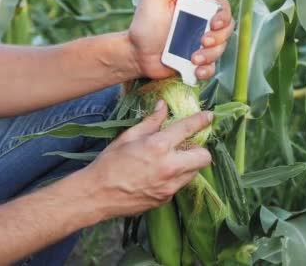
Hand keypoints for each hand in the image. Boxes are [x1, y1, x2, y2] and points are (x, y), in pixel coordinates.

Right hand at [81, 100, 212, 218]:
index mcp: (158, 146)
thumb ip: (150, 121)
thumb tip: (163, 106)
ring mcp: (169, 186)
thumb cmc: (109, 163)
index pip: (188, 129)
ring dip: (188, 164)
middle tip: (188, 146)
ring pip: (194, 172)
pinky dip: (174, 178)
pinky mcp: (166, 199)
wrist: (97, 195)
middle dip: (201, 150)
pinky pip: (179, 185)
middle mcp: (169, 167)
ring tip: (170, 161)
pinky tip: (158, 175)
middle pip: (204, 157)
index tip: (208, 117)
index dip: (201, 120)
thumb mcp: (128, 137)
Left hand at [128, 0, 234, 79]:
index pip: (222, 8)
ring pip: (220, 50)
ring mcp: (200, 46)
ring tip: (194, 59)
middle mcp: (202, 26)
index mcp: (197, 8)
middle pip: (227, 30)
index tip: (214, 24)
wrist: (135, 53)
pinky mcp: (196, 63)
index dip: (224, 16)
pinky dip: (207, 70)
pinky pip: (211, 68)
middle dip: (219, 37)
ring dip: (211, 55)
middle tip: (203, 41)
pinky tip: (197, 70)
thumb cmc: (144, 23)